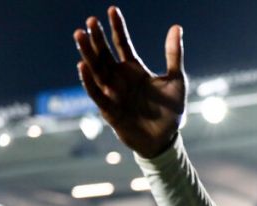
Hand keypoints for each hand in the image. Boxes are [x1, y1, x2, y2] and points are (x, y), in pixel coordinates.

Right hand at [75, 6, 185, 157]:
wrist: (166, 140)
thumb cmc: (169, 111)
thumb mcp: (176, 80)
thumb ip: (173, 55)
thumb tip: (176, 26)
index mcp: (134, 69)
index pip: (122, 44)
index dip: (117, 27)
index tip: (113, 10)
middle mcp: (120, 78)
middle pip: (105, 54)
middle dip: (97, 38)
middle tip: (90, 20)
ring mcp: (113, 93)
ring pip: (96, 70)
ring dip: (88, 54)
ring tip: (80, 35)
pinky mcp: (109, 110)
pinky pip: (96, 93)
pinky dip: (88, 81)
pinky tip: (82, 65)